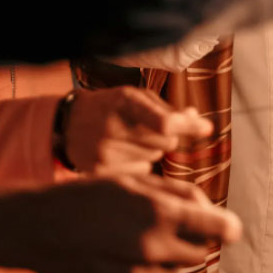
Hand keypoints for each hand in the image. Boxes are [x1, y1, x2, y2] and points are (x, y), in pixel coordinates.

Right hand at [0, 175, 240, 272]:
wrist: (40, 228)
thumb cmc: (88, 196)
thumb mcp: (135, 181)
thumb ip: (176, 194)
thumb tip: (207, 209)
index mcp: (160, 214)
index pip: (217, 228)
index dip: (229, 227)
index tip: (232, 228)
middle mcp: (154, 248)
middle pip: (201, 252)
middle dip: (199, 238)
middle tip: (182, 222)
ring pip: (180, 271)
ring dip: (177, 255)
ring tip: (153, 234)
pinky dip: (158, 270)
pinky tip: (139, 252)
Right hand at [64, 87, 212, 174]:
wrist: (67, 126)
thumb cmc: (111, 107)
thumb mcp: (135, 98)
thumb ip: (168, 109)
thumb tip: (200, 123)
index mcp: (124, 102)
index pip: (164, 122)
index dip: (188, 127)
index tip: (206, 129)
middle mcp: (113, 127)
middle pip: (166, 142)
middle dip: (167, 137)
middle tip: (148, 130)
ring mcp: (105, 153)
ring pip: (155, 158)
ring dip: (152, 150)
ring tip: (129, 140)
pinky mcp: (101, 173)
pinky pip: (141, 172)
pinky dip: (138, 164)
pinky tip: (121, 155)